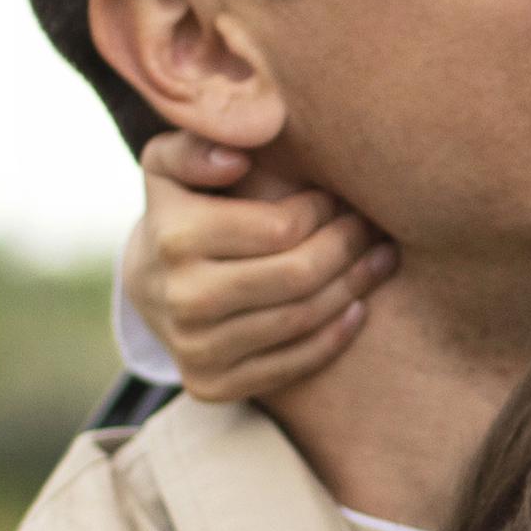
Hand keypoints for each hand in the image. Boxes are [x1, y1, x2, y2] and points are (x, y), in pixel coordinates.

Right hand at [133, 125, 388, 405]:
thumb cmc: (181, 208)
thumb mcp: (172, 163)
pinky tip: (359, 306)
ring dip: (354, 287)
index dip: (321, 211)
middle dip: (347, 247)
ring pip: (303, 319)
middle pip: (298, 276)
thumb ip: (198, 145)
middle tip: (373, 228)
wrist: (149, 284)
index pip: (280, 228)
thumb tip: (235, 161)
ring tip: (380, 258)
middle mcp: (182, 298)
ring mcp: (196, 348)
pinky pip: (294, 364)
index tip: (338, 197)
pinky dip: (336, 335)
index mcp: (175, 237)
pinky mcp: (212, 385)